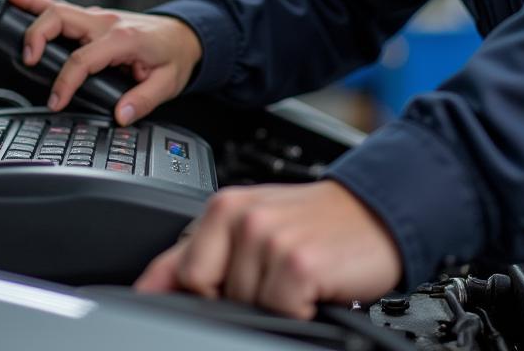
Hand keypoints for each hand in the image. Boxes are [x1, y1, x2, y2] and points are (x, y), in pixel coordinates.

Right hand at [6, 0, 201, 124]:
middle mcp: (106, 22)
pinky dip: (36, 2)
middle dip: (38, 36)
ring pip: (57, 8)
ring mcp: (98, 16)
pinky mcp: (92, 18)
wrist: (185, 35)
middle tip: (29, 61)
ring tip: (6, 15)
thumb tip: (121, 115)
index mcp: (123, 38)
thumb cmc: (175, 56)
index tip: (57, 101)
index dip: (65, 82)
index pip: (83, 58)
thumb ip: (143, 100)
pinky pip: (60, 8)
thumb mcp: (168, 83)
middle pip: (62, 19)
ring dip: (31, 13)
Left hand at [135, 180, 403, 318]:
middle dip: (234, 300)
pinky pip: (278, 311)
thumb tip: (148, 286)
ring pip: (241, 307)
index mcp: (224, 207)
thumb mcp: (251, 226)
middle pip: (206, 294)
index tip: (180, 315)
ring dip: (270, 305)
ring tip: (293, 279)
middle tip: (269, 281)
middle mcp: (242, 217)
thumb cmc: (313, 224)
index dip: (185, 297)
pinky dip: (298, 310)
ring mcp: (268, 238)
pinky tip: (313, 287)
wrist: (375, 212)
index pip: (178, 269)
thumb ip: (198, 252)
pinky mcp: (297, 262)